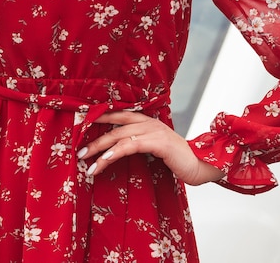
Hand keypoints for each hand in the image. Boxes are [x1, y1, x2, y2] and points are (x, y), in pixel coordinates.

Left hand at [78, 111, 223, 185]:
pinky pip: (130, 146)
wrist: (201, 165)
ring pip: (119, 136)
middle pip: (114, 125)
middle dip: (94, 138)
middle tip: (79, 152)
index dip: (99, 117)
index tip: (80, 126)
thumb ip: (137, 144)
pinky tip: (105, 161)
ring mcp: (153, 130)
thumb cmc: (176, 159)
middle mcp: (148, 121)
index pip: (118, 114)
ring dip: (100, 150)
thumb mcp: (153, 148)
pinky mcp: (158, 142)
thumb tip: (115, 150)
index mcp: (146, 121)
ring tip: (87, 164)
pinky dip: (115, 153)